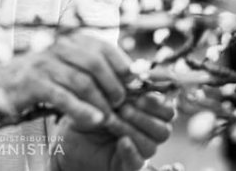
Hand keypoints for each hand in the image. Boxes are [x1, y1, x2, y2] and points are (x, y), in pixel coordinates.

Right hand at [0, 31, 130, 127]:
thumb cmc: (33, 76)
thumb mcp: (61, 65)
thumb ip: (87, 66)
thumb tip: (127, 76)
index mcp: (66, 39)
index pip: (102, 45)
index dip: (123, 64)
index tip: (135, 83)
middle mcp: (55, 46)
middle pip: (96, 62)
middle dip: (114, 85)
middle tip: (122, 104)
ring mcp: (43, 63)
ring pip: (83, 81)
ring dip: (101, 102)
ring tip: (110, 118)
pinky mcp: (32, 83)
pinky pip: (64, 97)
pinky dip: (82, 110)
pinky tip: (94, 121)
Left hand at [54, 92, 174, 170]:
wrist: (68, 137)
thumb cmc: (88, 111)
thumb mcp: (102, 95)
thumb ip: (119, 87)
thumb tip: (133, 74)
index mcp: (148, 112)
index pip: (167, 109)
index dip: (159, 102)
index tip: (144, 94)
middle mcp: (148, 132)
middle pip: (164, 128)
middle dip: (145, 116)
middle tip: (124, 107)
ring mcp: (139, 151)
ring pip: (151, 144)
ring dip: (132, 130)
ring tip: (112, 120)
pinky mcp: (127, 166)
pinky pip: (137, 162)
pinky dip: (131, 151)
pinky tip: (122, 141)